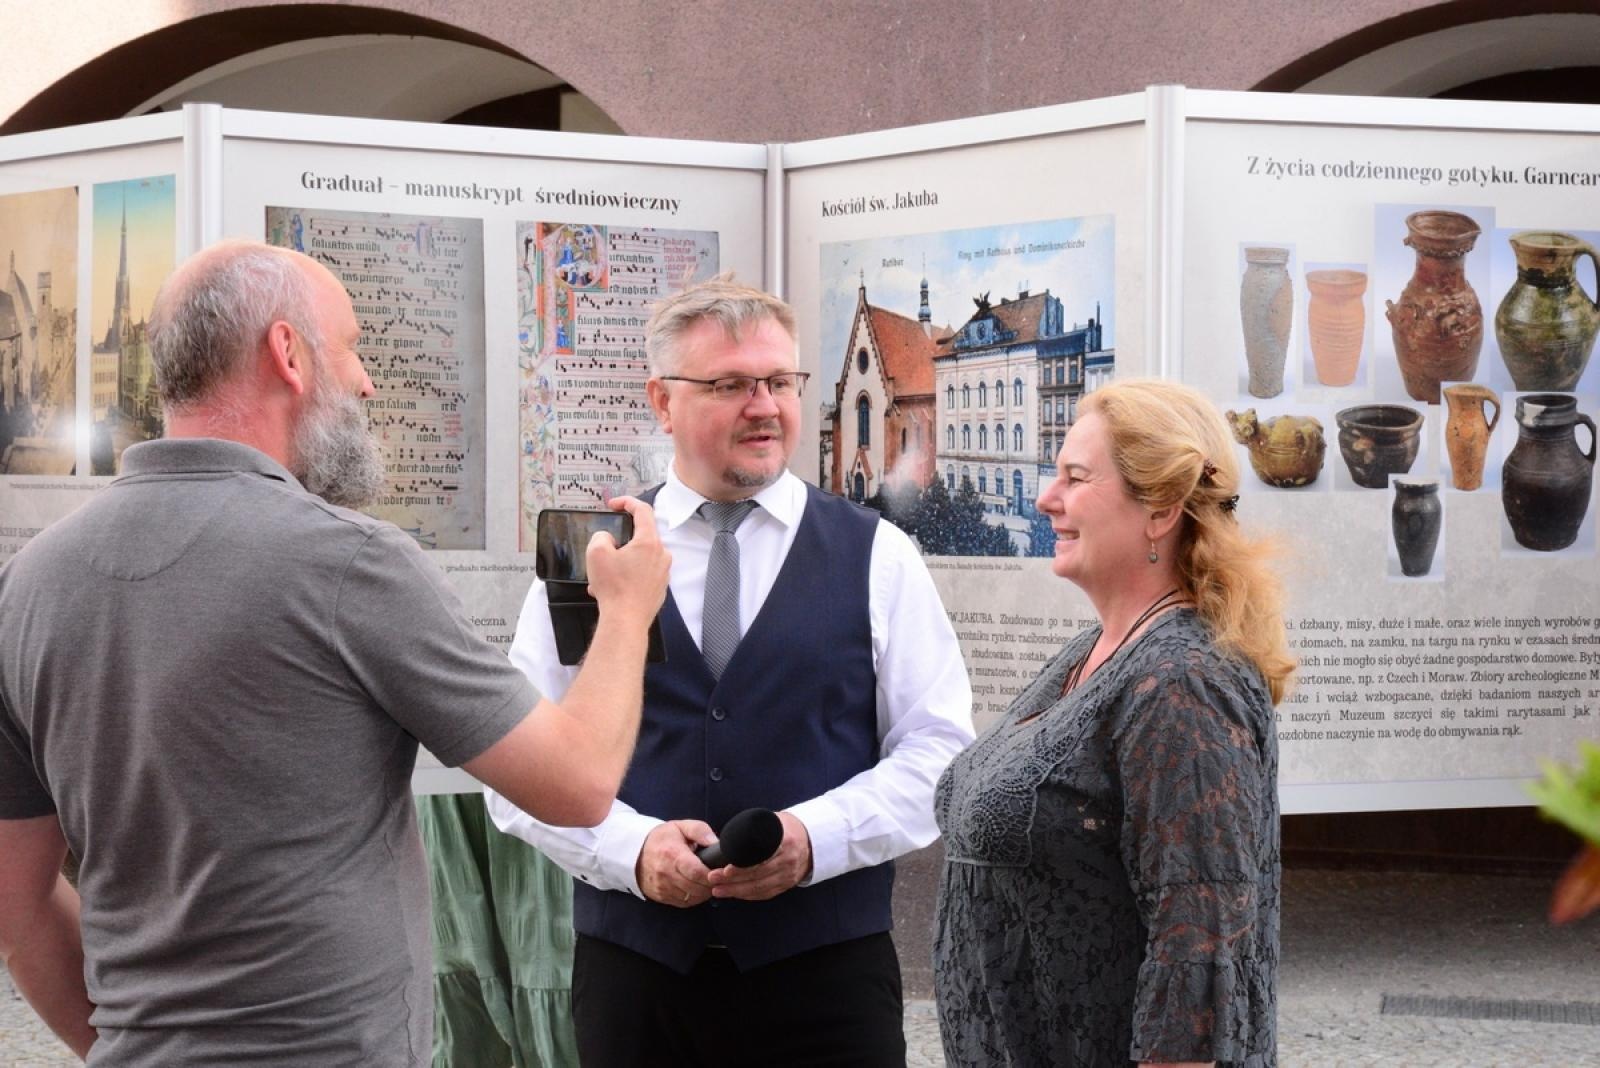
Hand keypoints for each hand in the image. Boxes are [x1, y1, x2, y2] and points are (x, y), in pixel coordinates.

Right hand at [586, 497, 670, 626]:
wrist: (626, 621)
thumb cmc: (614, 589)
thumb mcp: (596, 553)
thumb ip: (601, 536)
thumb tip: (608, 539)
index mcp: (649, 542)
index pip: (643, 510)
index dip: (627, 502)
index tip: (614, 504)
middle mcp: (661, 555)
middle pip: (642, 535)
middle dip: (620, 538)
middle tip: (604, 546)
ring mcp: (663, 572)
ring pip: (640, 556)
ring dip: (622, 560)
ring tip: (603, 574)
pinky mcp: (660, 587)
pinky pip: (643, 573)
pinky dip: (628, 575)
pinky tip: (612, 587)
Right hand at [636, 820, 716, 907]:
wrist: (636, 852)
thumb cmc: (663, 838)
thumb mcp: (681, 826)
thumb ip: (700, 831)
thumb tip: (716, 843)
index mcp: (672, 854)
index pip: (696, 872)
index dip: (712, 875)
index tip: (721, 872)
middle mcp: (665, 873)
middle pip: (695, 888)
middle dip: (711, 885)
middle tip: (718, 878)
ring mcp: (662, 887)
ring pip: (691, 898)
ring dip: (703, 893)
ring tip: (708, 882)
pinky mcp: (661, 897)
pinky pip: (683, 903)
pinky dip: (694, 898)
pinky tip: (697, 888)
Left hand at [706, 811, 811, 900]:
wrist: (811, 839)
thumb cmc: (785, 828)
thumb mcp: (773, 821)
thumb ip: (755, 828)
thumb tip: (730, 838)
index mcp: (784, 841)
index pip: (760, 858)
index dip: (742, 866)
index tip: (725, 869)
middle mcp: (788, 860)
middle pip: (757, 875)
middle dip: (732, 880)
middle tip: (713, 878)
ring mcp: (788, 874)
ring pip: (759, 887)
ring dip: (736, 891)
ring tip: (717, 889)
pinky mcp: (787, 884)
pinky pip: (765, 893)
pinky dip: (748, 895)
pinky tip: (734, 894)